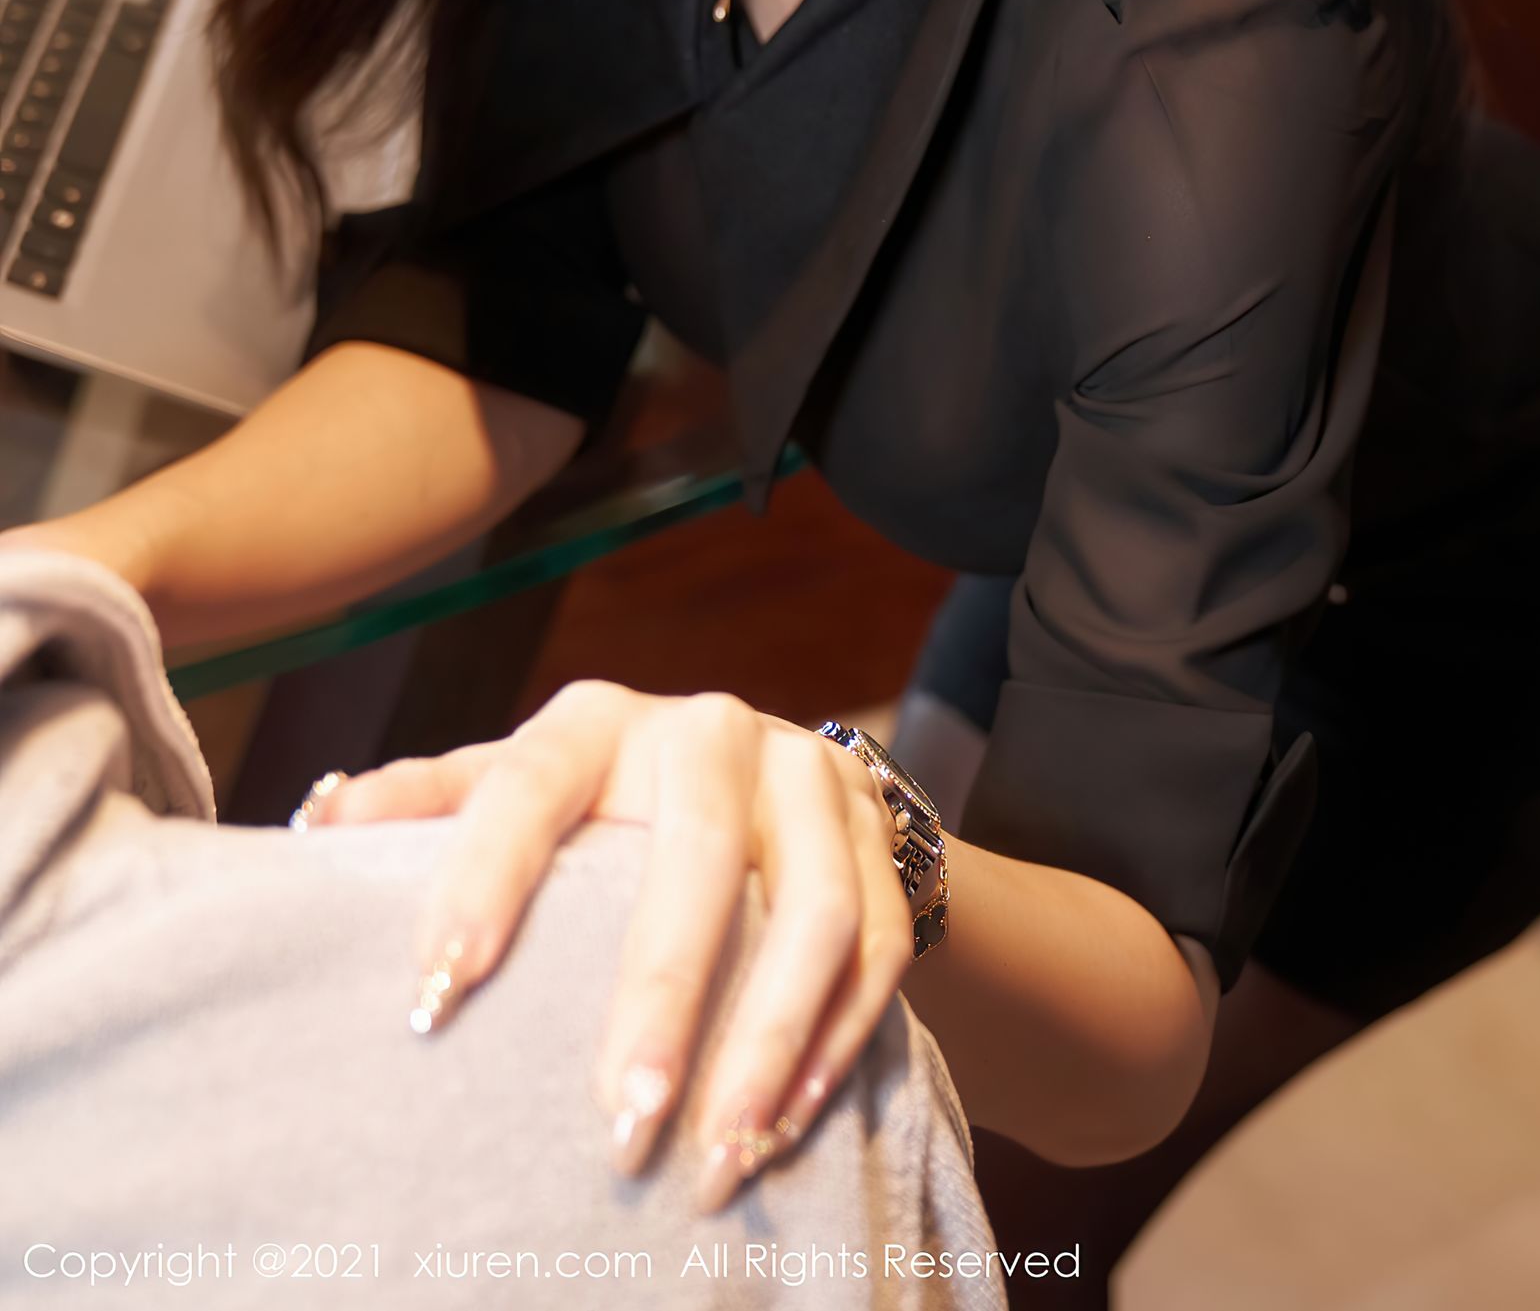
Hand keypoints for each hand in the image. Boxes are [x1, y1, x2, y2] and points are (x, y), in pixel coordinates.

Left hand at [290, 681, 917, 1212]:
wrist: (763, 778)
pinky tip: (785, 1128)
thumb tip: (316, 820)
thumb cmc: (604, 806)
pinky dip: (836, 1041)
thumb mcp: (516, 787)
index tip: (432, 997)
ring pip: (813, 910)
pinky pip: (879, 944)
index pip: (527, 784)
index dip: (482, 880)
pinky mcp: (878, 834)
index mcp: (597, 722)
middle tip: (617, 1127)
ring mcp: (807, 778)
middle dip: (662, 996)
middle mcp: (708, 731)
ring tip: (717, 1161)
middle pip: (697, 855)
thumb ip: (429, 802)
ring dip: (768, 1044)